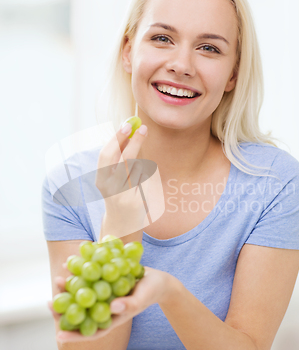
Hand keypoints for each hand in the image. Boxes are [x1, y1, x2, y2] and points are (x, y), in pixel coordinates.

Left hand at [48, 263, 176, 342]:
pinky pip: (88, 277)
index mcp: (111, 319)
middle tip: (50, 303)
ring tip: (58, 279)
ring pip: (81, 294)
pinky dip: (79, 271)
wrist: (157, 278)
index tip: (58, 335)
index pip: (90, 331)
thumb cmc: (152, 292)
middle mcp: (103, 308)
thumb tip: (113, 308)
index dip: (74, 335)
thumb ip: (130, 304)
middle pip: (81, 312)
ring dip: (69, 288)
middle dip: (64, 308)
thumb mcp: (142, 298)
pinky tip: (69, 263)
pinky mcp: (103, 280)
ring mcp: (102, 294)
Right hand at [95, 122, 148, 236]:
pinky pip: (146, 178)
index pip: (106, 155)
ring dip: (141, 164)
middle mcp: (110, 188)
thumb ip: (118, 156)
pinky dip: (146, 176)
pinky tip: (141, 185)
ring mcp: (124, 196)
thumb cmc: (118, 193)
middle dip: (134, 141)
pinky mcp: (138, 202)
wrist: (122, 224)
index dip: (116, 139)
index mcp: (101, 179)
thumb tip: (128, 130)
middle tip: (144, 128)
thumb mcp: (113, 177)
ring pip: (139, 167)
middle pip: (124, 159)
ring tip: (136, 177)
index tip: (127, 125)